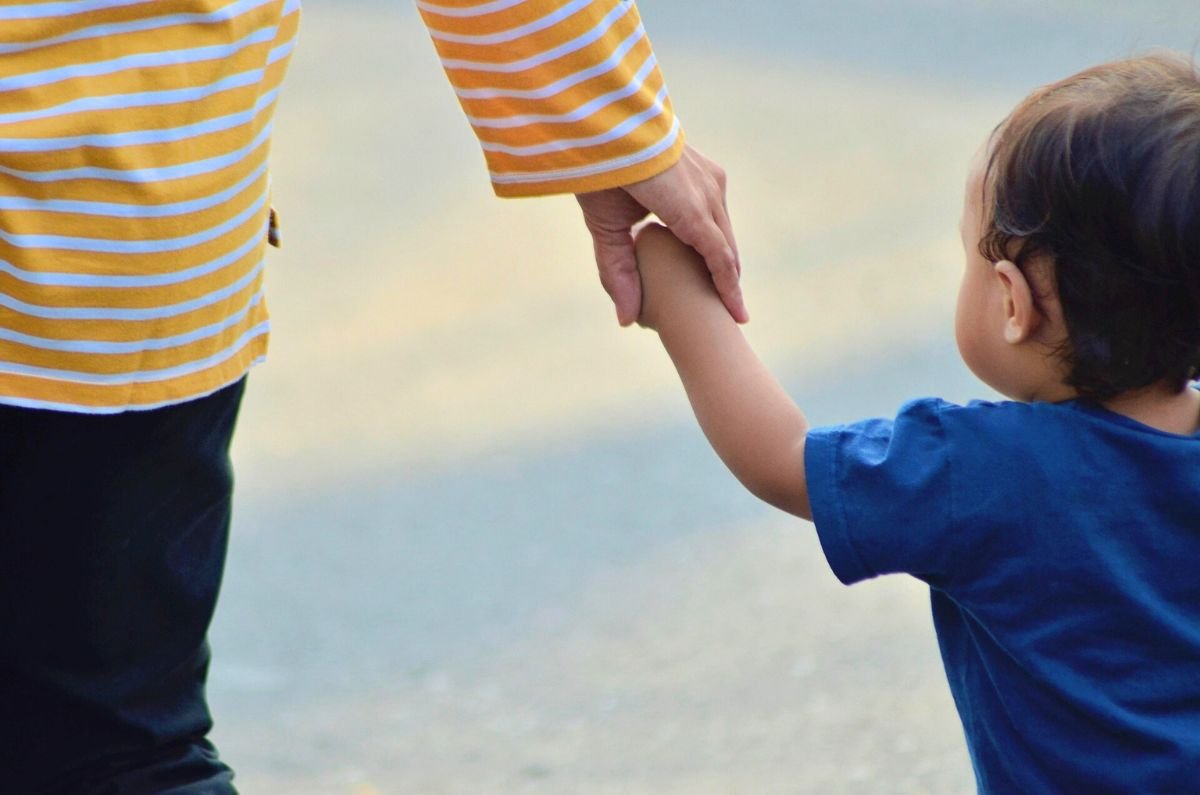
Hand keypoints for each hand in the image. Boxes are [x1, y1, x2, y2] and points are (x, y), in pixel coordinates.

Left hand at [576, 144, 746, 326]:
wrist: (609, 119)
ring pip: (724, 229)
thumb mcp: (605, 227)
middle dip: (729, 280)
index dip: (728, 291)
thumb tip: (627, 320)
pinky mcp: (707, 169)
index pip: (719, 258)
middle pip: (726, 247)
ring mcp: (711, 178)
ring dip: (723, 258)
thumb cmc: (603, 172)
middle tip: (731, 313)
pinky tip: (710, 252)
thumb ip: (617, 271)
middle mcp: (709, 192)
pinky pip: (718, 211)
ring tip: (722, 288)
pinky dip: (716, 235)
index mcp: (689, 208)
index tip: (738, 318)